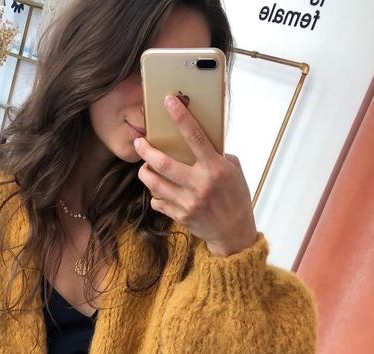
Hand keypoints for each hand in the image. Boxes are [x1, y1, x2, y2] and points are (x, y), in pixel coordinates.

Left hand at [133, 94, 258, 256]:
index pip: (194, 136)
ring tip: (144, 166)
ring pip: (155, 184)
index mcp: (215, 168)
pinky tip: (159, 190)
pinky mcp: (180, 216)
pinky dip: (155, 194)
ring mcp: (188, 202)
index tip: (168, 101)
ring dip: (145, 172)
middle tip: (139, 142)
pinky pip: (158, 202)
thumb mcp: (233, 170)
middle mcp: (199, 184)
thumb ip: (216, 155)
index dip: (180, 116)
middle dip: (146, 150)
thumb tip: (198, 139)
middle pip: (163, 163)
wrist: (233, 231)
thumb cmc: (235, 196)